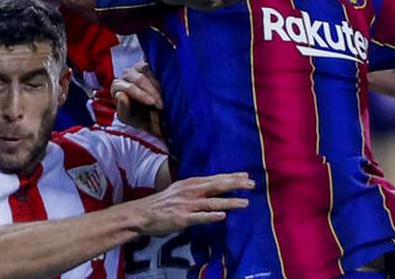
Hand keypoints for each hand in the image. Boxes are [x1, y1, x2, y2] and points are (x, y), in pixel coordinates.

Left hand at [113, 62, 163, 137]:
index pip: (129, 88)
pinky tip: (167, 86)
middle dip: (152, 92)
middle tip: (161, 104)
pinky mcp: (148, 64)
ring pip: (147, 70)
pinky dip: (160, 76)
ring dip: (157, 85)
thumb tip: (121, 95)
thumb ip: (122, 109)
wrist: (150, 116)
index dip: (141, 95)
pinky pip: (154, 65)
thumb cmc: (136, 117)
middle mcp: (125, 75)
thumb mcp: (129, 118)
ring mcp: (137, 68)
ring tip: (164, 98)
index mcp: (116, 87)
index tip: (153, 103)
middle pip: (139, 79)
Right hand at [131, 172, 253, 235]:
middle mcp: (190, 191)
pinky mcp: (182, 218)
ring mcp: (186, 205)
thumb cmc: (162, 203)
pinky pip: (199, 217)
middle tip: (252, 184)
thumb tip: (213, 187)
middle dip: (235, 185)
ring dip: (229, 202)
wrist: (142, 213)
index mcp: (190, 183)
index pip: (215, 178)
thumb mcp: (179, 190)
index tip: (247, 175)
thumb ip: (196, 189)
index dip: (231, 177)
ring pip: (212, 202)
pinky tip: (222, 216)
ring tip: (245, 203)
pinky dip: (211, 216)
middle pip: (217, 186)